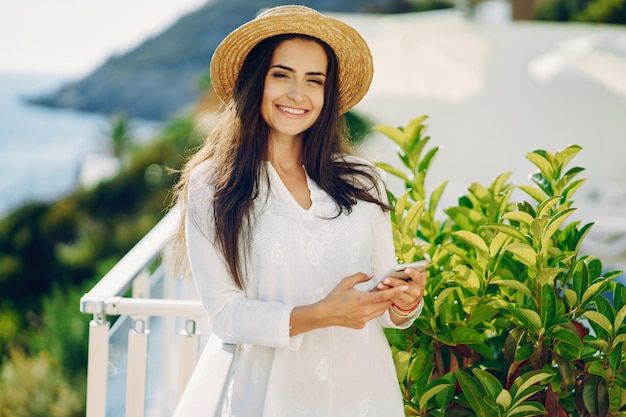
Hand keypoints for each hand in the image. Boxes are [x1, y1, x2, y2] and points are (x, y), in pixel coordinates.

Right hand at [290, 272, 408, 334]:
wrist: (325, 314)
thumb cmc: (334, 297)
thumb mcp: (345, 282)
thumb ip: (360, 277)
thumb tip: (371, 275)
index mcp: (363, 299)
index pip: (384, 295)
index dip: (396, 291)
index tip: (405, 287)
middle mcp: (366, 311)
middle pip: (385, 304)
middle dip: (390, 297)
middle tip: (393, 289)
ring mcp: (364, 319)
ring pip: (380, 312)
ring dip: (383, 304)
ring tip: (382, 297)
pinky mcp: (361, 325)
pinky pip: (372, 317)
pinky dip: (373, 311)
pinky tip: (368, 306)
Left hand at [374, 267, 425, 310]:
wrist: (414, 297)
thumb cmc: (414, 281)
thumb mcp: (418, 275)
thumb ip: (418, 268)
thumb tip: (425, 261)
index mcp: (421, 282)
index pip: (418, 277)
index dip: (412, 273)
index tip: (406, 269)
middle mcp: (417, 291)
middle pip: (405, 286)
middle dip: (394, 282)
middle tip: (386, 278)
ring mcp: (410, 299)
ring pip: (398, 293)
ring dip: (388, 289)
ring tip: (380, 284)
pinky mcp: (403, 304)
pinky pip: (394, 298)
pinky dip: (386, 293)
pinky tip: (380, 289)